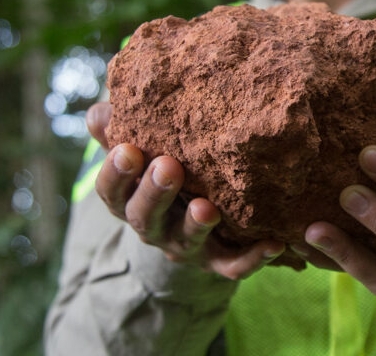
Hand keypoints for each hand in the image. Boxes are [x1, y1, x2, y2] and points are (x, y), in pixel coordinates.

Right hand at [86, 101, 285, 279]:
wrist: (188, 224)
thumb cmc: (160, 171)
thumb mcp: (137, 154)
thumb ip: (118, 130)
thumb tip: (101, 110)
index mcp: (128, 200)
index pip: (111, 191)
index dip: (116, 173)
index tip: (127, 148)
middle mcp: (153, 227)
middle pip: (145, 217)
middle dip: (155, 193)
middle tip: (167, 166)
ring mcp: (186, 246)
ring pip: (187, 240)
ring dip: (197, 225)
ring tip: (207, 207)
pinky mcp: (219, 261)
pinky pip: (234, 265)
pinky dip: (253, 258)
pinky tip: (274, 243)